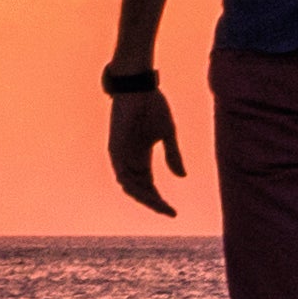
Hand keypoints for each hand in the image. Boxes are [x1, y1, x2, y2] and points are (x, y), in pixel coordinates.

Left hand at [106, 77, 187, 217]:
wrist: (138, 85)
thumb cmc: (152, 105)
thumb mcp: (167, 133)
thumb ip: (172, 155)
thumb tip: (182, 177)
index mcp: (141, 156)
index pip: (149, 186)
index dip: (159, 200)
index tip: (174, 213)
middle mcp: (129, 159)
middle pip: (139, 189)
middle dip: (154, 202)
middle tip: (169, 212)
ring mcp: (121, 154)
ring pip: (129, 185)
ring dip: (144, 197)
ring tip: (159, 205)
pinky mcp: (115, 147)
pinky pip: (121, 173)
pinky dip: (132, 185)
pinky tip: (145, 192)